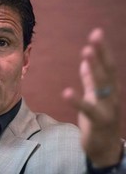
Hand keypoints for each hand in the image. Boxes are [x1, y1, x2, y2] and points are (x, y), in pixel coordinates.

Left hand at [63, 28, 121, 166]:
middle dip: (102, 53)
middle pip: (108, 71)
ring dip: (95, 68)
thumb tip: (85, 62)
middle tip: (96, 35)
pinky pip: (88, 109)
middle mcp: (112, 95)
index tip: (97, 33)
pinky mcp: (99, 121)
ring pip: (102, 85)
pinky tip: (66, 92)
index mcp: (110, 88)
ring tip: (87, 53)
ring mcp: (108, 108)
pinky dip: (77, 100)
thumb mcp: (95, 96)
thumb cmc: (99, 118)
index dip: (103, 50)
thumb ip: (90, 80)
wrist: (105, 147)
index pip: (108, 65)